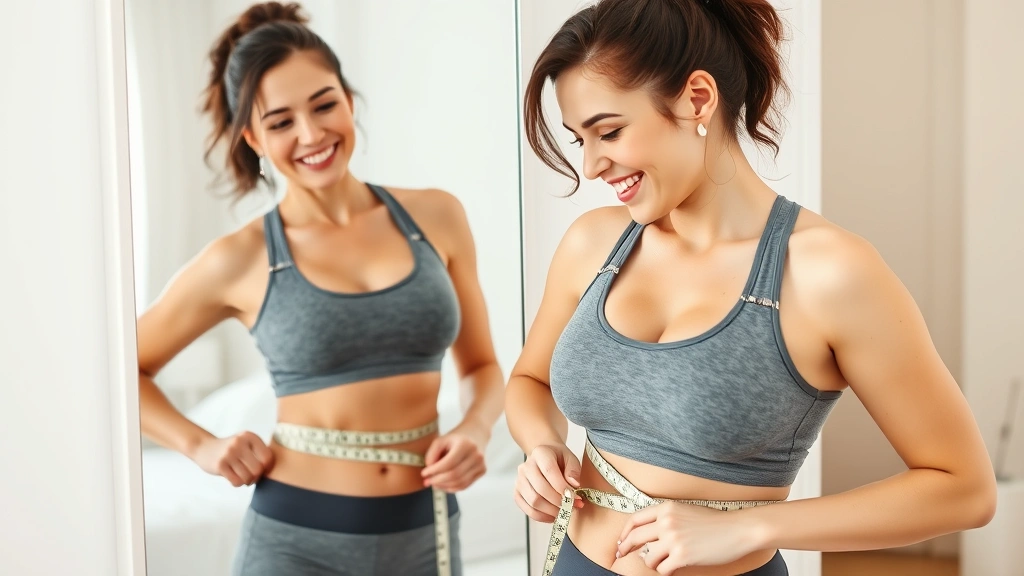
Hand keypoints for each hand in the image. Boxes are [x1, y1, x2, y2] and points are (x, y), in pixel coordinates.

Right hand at [190, 431, 273, 486]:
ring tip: (243, 477)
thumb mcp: (246, 444)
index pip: (268, 458)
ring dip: (247, 481)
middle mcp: (240, 442)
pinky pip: (237, 482)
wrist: (204, 447)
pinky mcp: (220, 464)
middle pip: (258, 469)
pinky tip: (234, 478)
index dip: (267, 468)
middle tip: (251, 477)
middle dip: (256, 477)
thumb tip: (279, 471)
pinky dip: (238, 483)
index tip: (261, 470)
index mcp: (250, 436)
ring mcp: (229, 453)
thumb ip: (260, 452)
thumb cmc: (232, 450)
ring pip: (248, 477)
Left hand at [421, 423, 488, 491]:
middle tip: (427, 481)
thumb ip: (432, 454)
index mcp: (465, 444)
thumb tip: (429, 472)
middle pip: (454, 475)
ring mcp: (481, 464)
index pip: (448, 463)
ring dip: (444, 486)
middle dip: (438, 480)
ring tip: (434, 484)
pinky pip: (465, 485)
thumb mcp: (440, 440)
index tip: (424, 473)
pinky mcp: (483, 471)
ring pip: (460, 483)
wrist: (475, 434)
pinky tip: (443, 485)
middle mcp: (476, 455)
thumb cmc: (455, 438)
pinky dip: (452, 488)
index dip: (434, 471)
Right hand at [514, 444, 583, 522]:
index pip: (549, 470)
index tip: (575, 497)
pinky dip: (542, 516)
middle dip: (559, 501)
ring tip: (565, 512)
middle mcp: (526, 466)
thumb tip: (574, 485)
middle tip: (573, 507)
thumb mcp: (570, 458)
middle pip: (541, 489)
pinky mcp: (517, 493)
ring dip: (551, 511)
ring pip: (533, 501)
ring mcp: (519, 480)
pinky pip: (527, 509)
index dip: (562, 487)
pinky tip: (553, 516)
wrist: (544, 458)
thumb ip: (574, 470)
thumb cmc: (558, 459)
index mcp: (540, 453)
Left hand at [616, 502, 765, 573]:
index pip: (635, 520)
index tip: (621, 540)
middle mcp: (666, 522)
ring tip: (661, 562)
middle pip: (635, 538)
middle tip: (621, 555)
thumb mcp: (686, 510)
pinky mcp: (681, 556)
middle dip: (626, 548)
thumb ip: (666, 518)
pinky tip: (672, 567)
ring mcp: (673, 539)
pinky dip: (665, 570)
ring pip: (647, 556)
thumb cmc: (715, 521)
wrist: (737, 529)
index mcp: (666, 508)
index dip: (625, 532)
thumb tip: (648, 533)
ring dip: (652, 562)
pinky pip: (662, 569)